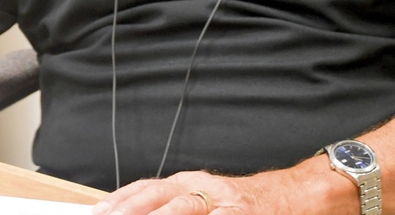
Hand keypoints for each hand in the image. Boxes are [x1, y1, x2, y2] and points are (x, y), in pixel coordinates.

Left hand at [92, 162, 353, 214]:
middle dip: (132, 212)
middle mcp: (205, 190)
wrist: (297, 197)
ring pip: (185, 210)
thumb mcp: (203, 197)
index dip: (119, 203)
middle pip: (160, 200)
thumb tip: (125, 209)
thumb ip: (169, 204)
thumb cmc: (244, 204)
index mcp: (189, 183)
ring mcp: (226, 206)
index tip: (98, 213)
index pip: (145, 192)